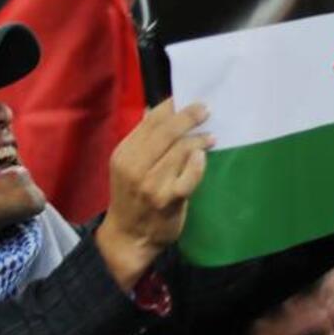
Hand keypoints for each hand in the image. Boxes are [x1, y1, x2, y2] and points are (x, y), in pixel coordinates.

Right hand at [95, 99, 212, 289]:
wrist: (129, 236)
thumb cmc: (132, 197)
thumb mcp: (128, 166)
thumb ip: (143, 141)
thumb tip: (158, 110)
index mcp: (123, 154)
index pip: (149, 122)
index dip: (170, 107)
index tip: (186, 98)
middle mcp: (134, 166)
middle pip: (165, 132)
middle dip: (188, 117)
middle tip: (205, 109)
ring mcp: (151, 184)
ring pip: (179, 151)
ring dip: (198, 139)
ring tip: (210, 136)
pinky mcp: (168, 199)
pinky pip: (189, 177)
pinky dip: (198, 164)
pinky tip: (203, 156)